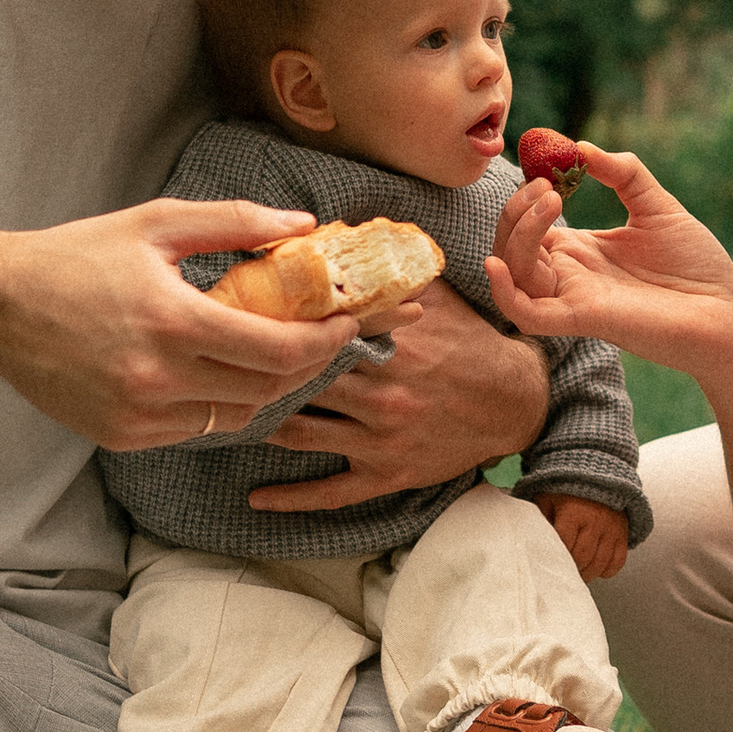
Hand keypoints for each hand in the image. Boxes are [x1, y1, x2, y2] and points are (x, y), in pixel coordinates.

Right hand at [0, 197, 342, 448]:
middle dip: (307, 364)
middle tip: (322, 338)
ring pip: (235, 415)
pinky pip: (194, 428)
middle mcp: (158, 377)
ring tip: (269, 352)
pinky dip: (215, 403)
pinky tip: (211, 371)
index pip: (278, 349)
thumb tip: (303, 225)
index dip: (325, 342)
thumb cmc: (75, 258)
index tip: (346, 323)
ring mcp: (138, 414)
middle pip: (267, 388)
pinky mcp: (121, 435)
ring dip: (264, 387)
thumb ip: (236, 223)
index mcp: (173, 321)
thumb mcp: (156, 225)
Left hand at [245, 279, 548, 512]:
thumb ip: (392, 271)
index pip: (319, 334)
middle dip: (258, 372)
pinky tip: (256, 497)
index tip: (241, 316)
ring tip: (225, 412)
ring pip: (303, 433)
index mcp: (392, 346)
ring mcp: (381, 438)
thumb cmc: (472, 345)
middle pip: (302, 382)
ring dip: (261, 422)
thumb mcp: (439, 299)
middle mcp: (383, 393)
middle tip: (216, 362)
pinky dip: (291, 498)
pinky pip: (331, 492)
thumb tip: (341, 233)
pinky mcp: (387, 473)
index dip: (277, 325)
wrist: (517, 403)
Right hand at [483, 144, 732, 384]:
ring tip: (550, 201)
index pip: (528, 226)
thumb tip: (580, 146)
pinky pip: (528, 315)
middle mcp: (570, 275)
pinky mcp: (584, 319)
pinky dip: (504, 293)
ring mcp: (574, 297)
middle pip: (513, 246)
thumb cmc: (697, 265)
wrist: (728, 310)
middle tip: (546, 186)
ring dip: (517, 235)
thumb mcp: (657, 205)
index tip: (545, 168)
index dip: (525, 197)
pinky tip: (497, 265)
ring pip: (514, 272)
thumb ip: (622, 173)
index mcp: (582, 251)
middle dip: (516, 211)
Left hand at [531, 489, 629, 582]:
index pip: (564, 544)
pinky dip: (607, 570)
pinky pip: (617, 561)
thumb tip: (533, 541)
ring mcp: (611, 528)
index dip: (556, 557)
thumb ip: (541, 519)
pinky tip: (596, 567)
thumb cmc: (568, 490)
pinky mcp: (622, 533)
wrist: (596, 474)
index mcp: (572, 512)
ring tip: (578, 572)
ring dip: (587, 573)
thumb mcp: (548, 498)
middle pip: (582, 558)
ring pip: (599, 563)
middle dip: (571, 569)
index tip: (551, 561)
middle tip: (564, 571)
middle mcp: (594, 521)